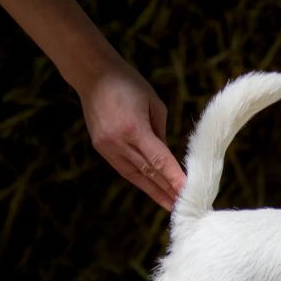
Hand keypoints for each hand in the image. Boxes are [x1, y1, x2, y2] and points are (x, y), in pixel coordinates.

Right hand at [76, 63, 185, 209]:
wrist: (93, 75)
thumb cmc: (129, 84)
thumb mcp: (153, 104)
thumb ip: (161, 133)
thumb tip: (166, 157)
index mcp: (134, 128)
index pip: (159, 160)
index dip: (174, 178)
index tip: (187, 192)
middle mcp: (119, 142)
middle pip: (148, 172)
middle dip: (167, 189)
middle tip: (184, 205)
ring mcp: (107, 147)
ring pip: (135, 175)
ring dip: (153, 191)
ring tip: (169, 204)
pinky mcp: (101, 148)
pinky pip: (124, 169)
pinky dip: (139, 180)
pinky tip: (151, 190)